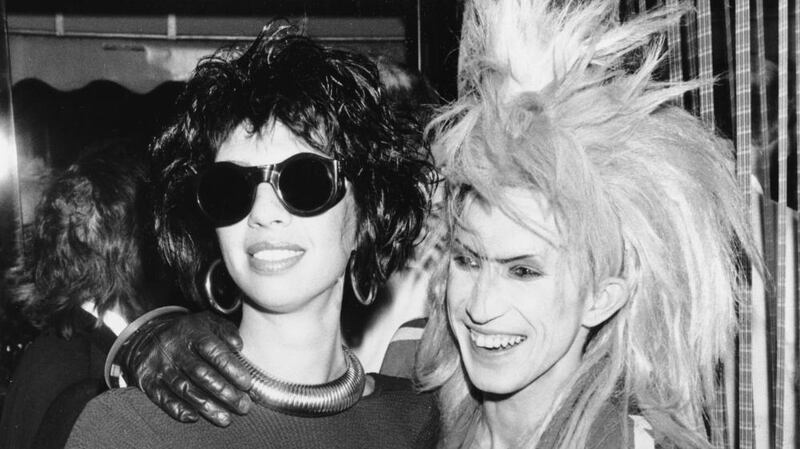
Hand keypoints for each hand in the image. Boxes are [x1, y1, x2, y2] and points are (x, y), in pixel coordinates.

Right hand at [119, 311, 252, 425]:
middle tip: (242, 405)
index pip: (213, 351)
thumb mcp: (207, 322)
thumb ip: (226, 331)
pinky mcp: (147, 381)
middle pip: (201, 373)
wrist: (147, 335)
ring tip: (225, 418)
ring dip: (206, 406)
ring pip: (185, 389)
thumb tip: (239, 345)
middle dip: (224, 392)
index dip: (231, 368)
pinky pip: (163, 398)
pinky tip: (194, 417)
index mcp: (192, 332)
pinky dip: (178, 410)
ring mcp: (160, 366)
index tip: (247, 383)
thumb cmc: (188, 332)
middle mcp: (174, 349)